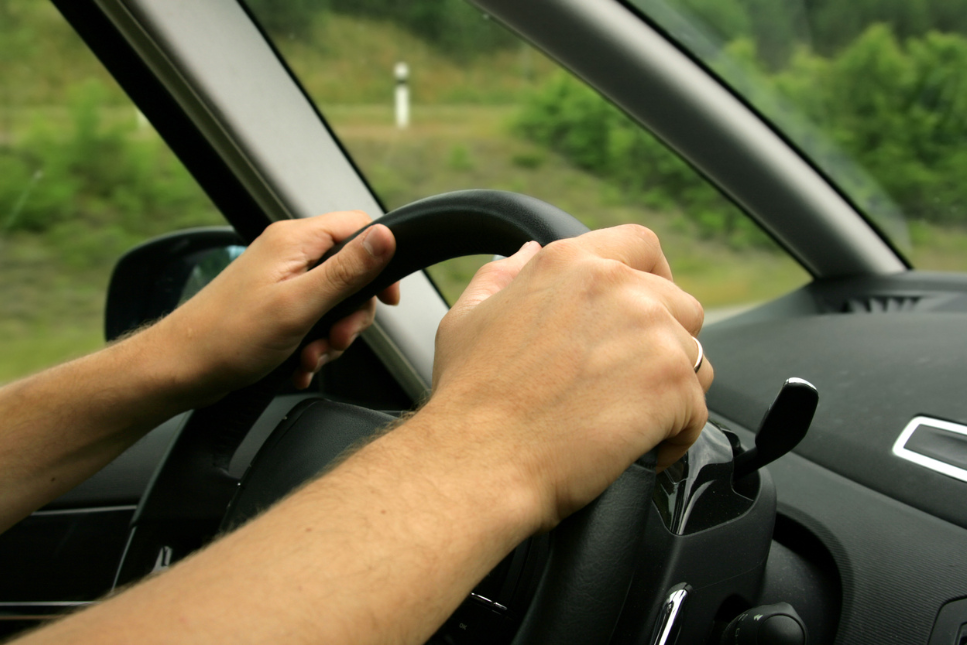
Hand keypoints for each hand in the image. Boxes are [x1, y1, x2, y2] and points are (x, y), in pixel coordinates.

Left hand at [153, 211, 398, 401]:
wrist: (180, 369)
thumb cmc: (228, 337)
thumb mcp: (300, 304)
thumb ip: (347, 270)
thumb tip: (387, 236)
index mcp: (294, 241)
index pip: (358, 227)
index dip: (380, 261)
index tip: (386, 298)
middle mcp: (288, 254)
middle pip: (350, 271)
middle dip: (351, 314)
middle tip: (338, 338)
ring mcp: (280, 280)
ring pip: (334, 302)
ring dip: (331, 336)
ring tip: (311, 358)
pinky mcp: (275, 305)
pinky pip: (313, 320)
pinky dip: (313, 346)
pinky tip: (300, 365)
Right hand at [426, 225, 711, 528]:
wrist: (480, 460)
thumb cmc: (468, 399)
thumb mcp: (466, 319)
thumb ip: (501, 276)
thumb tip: (527, 253)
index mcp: (570, 263)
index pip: (641, 245)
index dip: (654, 276)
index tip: (649, 309)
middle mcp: (616, 285)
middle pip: (679, 305)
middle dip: (664, 345)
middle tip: (629, 386)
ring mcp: (650, 331)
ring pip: (695, 359)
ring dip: (672, 392)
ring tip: (630, 423)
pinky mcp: (671, 382)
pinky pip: (697, 410)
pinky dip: (674, 437)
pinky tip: (636, 450)